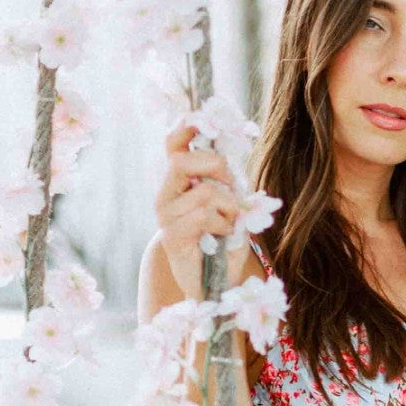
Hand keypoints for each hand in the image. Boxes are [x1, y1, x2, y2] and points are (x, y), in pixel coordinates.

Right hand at [153, 122, 250, 302]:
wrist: (217, 283)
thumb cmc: (225, 242)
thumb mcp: (234, 206)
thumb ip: (233, 184)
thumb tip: (239, 161)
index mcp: (180, 181)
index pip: (173, 146)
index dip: (184, 129)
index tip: (200, 122)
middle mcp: (167, 194)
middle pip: (182, 161)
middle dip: (216, 166)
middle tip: (232, 185)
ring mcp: (166, 215)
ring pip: (204, 191)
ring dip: (229, 206)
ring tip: (229, 222)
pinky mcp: (171, 236)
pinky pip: (203, 215)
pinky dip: (224, 224)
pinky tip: (223, 235)